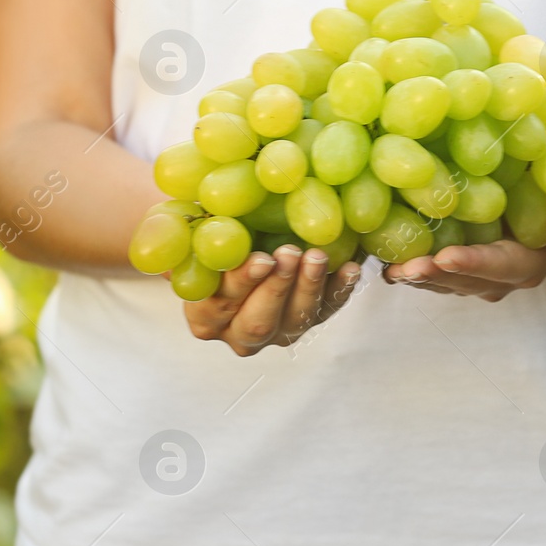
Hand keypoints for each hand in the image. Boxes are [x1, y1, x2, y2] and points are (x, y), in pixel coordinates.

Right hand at [182, 245, 360, 355]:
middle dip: (276, 289)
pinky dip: (338, 290)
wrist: (241, 236)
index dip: (240, 284)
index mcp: (204, 316)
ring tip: (317, 256)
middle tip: (291, 255)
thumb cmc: (213, 232)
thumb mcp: (195, 229)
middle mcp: (237, 332)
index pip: (217, 305)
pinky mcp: (306, 321)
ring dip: (308, 288)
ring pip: (294, 322)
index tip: (261, 260)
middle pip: (257, 322)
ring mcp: (276, 332)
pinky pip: (325, 311)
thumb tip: (208, 212)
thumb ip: (199, 230)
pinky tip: (350, 268)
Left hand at [383, 206, 545, 300]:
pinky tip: (378, 252)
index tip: (445, 258)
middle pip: (462, 281)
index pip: (499, 267)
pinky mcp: (458, 265)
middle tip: (401, 269)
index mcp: (528, 265)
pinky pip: (431, 269)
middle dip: (432, 276)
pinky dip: (407, 262)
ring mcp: (476, 276)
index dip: (473, 263)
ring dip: (413, 275)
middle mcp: (499, 279)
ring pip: (441, 281)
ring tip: (383, 265)